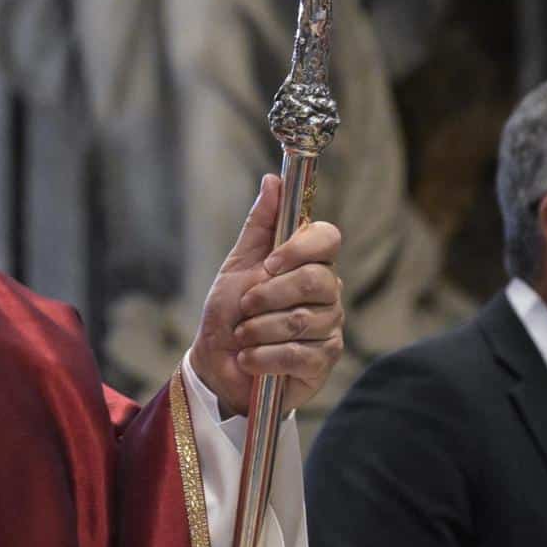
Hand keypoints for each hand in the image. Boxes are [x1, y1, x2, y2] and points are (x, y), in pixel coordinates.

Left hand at [190, 174, 343, 416]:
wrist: (217, 366)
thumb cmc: (229, 314)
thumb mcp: (237, 265)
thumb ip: (260, 226)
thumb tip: (273, 180)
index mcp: (308, 264)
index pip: (328, 239)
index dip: (301, 248)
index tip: (269, 264)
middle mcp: (327, 294)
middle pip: (317, 281)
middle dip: (269, 295)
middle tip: (245, 307)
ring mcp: (329, 328)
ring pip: (303, 320)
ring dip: (259, 329)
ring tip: (242, 337)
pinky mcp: (323, 362)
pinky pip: (298, 353)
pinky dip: (263, 357)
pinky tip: (249, 359)